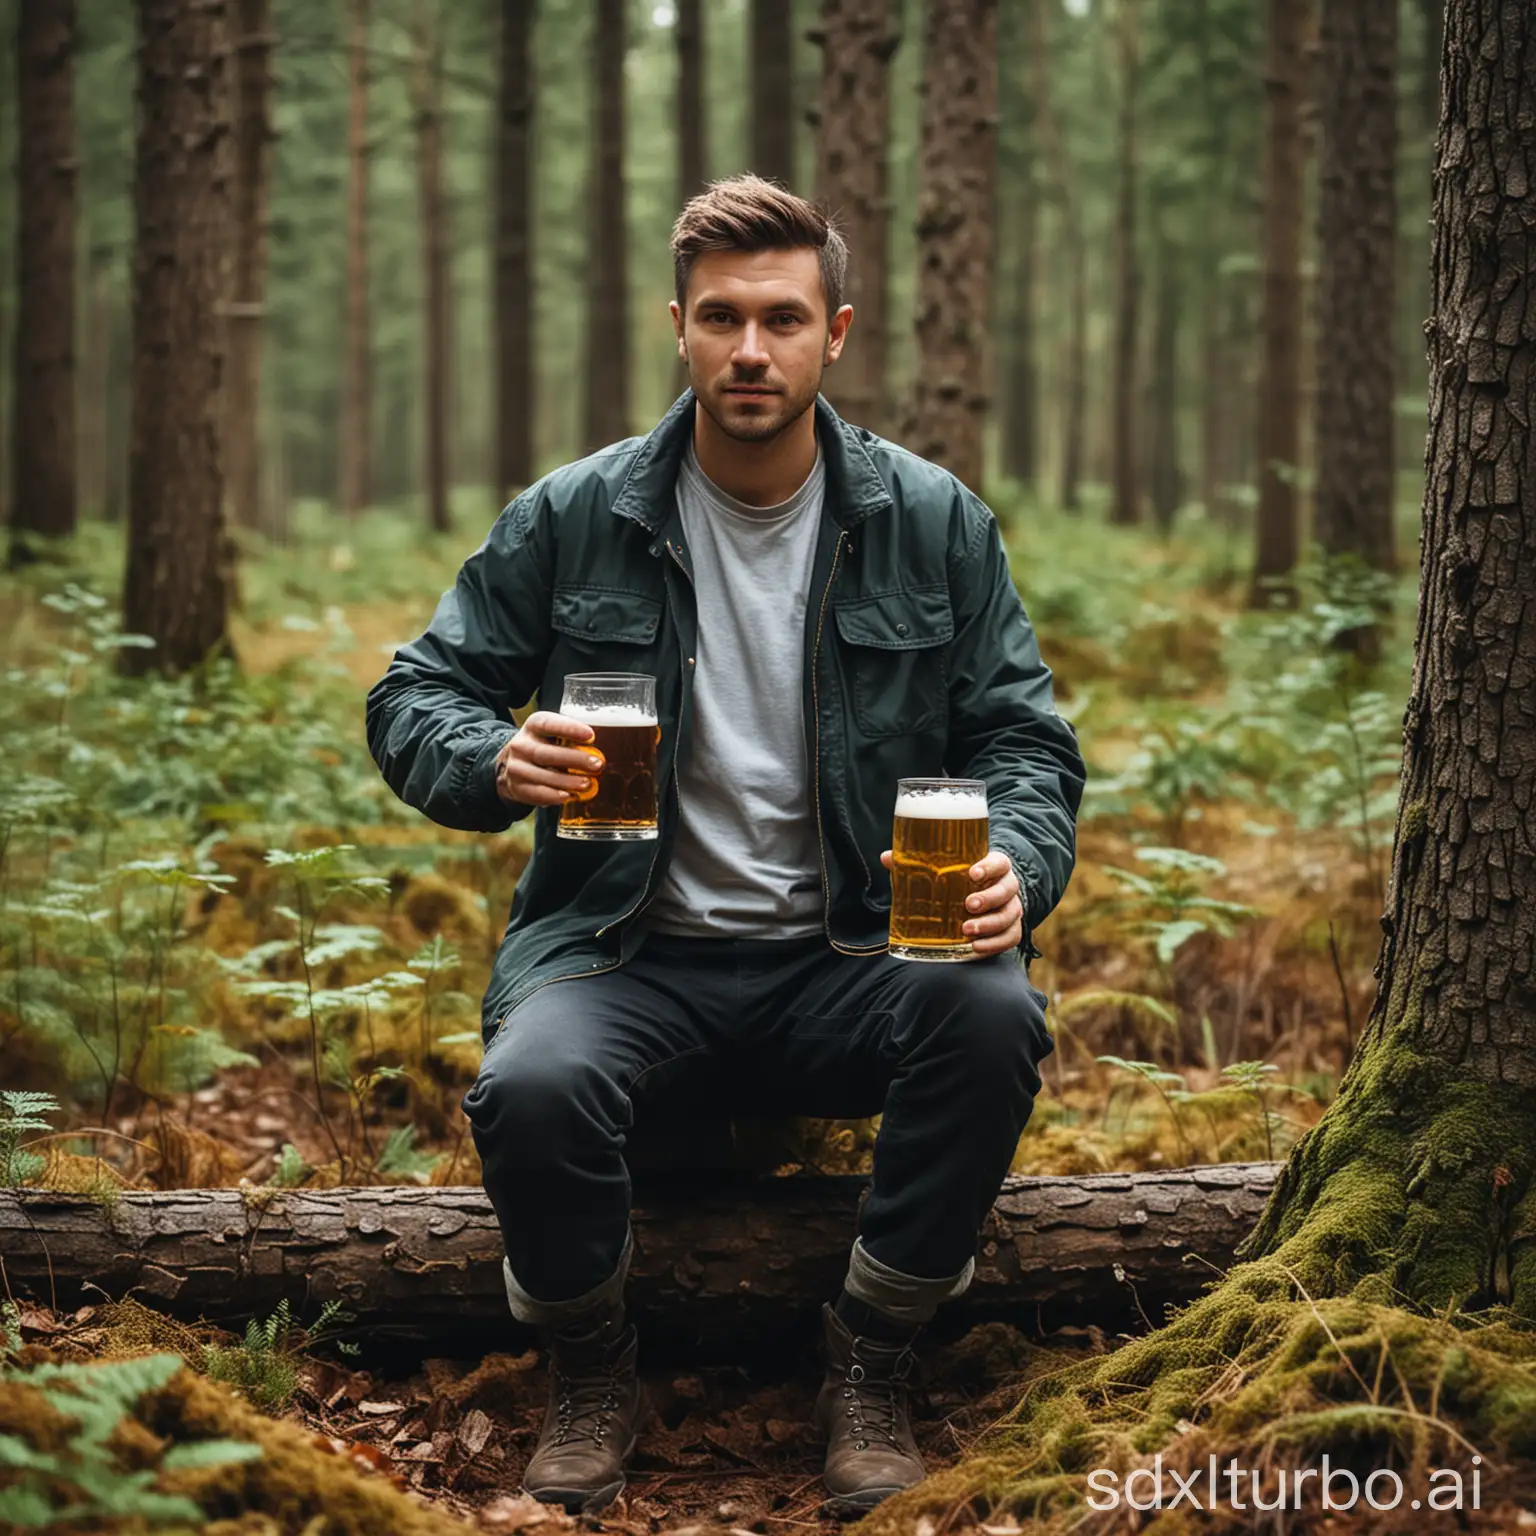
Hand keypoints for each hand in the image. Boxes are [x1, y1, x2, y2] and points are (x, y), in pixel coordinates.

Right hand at [494, 711, 605, 807]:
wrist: (513, 763)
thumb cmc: (545, 745)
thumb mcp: (553, 734)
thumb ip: (572, 738)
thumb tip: (606, 747)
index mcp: (534, 725)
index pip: (548, 724)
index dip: (569, 728)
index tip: (590, 735)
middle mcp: (521, 745)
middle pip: (546, 753)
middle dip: (575, 759)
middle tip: (597, 764)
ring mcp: (516, 767)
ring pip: (543, 775)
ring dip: (568, 781)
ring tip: (588, 783)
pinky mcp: (518, 787)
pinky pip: (537, 793)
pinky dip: (555, 796)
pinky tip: (570, 796)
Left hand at [879, 846, 1022, 956]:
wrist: (981, 898)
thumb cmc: (959, 881)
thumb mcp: (943, 870)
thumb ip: (917, 864)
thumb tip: (887, 857)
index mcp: (993, 867)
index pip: (1000, 862)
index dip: (990, 867)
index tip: (973, 873)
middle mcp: (1007, 886)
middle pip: (1007, 889)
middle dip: (989, 898)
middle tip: (968, 905)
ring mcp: (1011, 908)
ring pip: (1009, 915)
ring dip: (990, 924)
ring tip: (966, 931)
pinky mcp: (1011, 929)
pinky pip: (1011, 937)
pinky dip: (995, 944)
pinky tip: (976, 947)